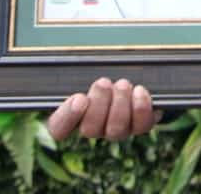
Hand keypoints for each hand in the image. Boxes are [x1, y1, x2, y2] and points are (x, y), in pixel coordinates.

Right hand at [46, 77, 161, 141]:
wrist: (130, 79)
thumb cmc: (102, 75)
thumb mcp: (85, 70)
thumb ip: (76, 74)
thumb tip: (78, 71)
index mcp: (72, 117)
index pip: (58, 129)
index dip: (67, 118)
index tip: (79, 98)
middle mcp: (94, 129)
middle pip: (90, 129)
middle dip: (99, 103)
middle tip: (104, 82)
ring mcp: (117, 131)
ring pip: (116, 129)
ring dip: (120, 103)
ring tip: (122, 85)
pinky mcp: (139, 126)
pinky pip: (141, 126)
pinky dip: (141, 108)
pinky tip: (139, 91)